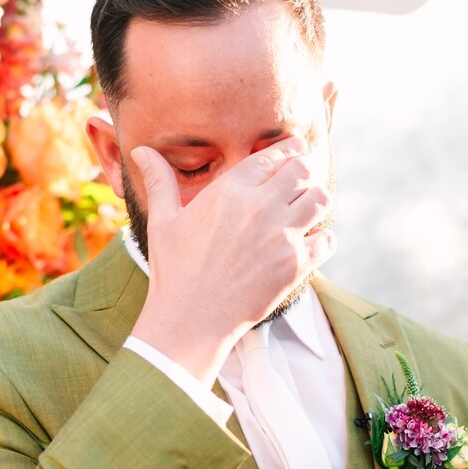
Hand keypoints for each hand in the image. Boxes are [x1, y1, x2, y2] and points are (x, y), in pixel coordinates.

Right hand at [128, 136, 335, 386]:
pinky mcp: (295, 264)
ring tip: (307, 209)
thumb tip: (140, 150)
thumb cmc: (174, 271)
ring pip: (321, 200)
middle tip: (303, 179)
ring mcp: (281, 236)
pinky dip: (322, 240)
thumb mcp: (163, 221)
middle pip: (303, 170)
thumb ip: (160, 181)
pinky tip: (310, 244)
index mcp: (229, 191)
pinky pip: (326, 240)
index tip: (295, 149)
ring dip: (316, 201)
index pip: (272, 156)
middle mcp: (260, 207)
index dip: (288, 149)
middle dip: (306, 171)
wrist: (190, 319)